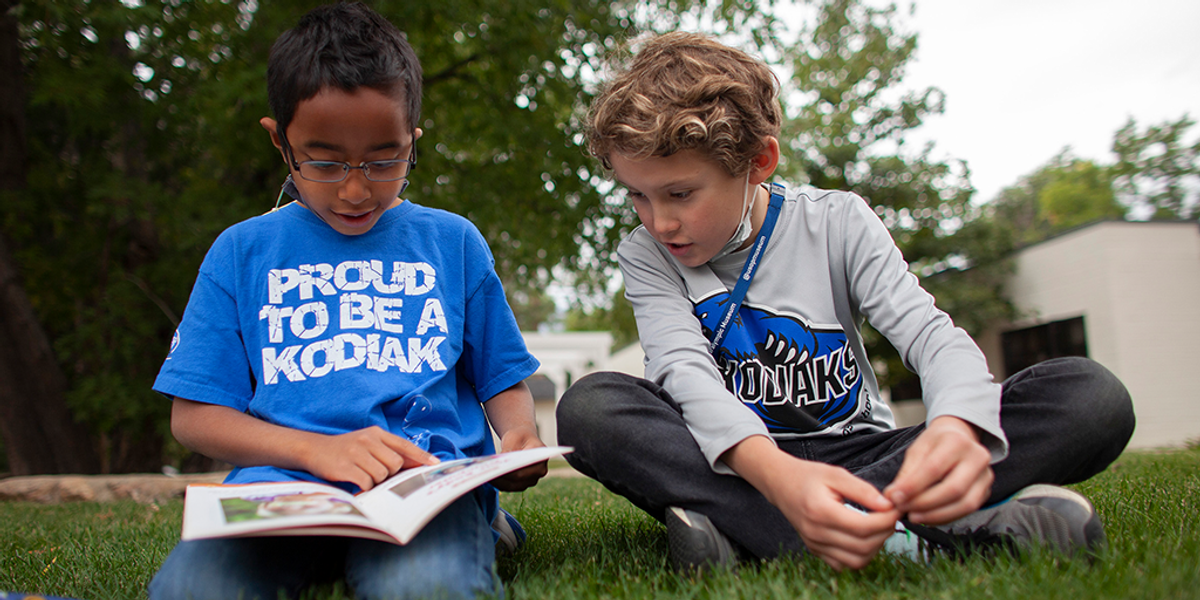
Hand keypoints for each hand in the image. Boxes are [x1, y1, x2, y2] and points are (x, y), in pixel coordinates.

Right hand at [301, 426, 438, 491]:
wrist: (314, 449)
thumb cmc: (346, 449)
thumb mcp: (368, 444)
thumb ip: (390, 451)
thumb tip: (416, 463)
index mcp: (376, 433)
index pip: (404, 445)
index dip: (421, 456)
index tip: (435, 464)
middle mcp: (367, 440)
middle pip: (395, 464)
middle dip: (390, 473)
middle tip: (375, 472)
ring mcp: (356, 453)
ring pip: (381, 475)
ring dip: (375, 481)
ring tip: (363, 475)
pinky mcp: (345, 467)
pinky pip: (367, 482)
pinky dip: (365, 486)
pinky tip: (356, 482)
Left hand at [490, 427, 547, 491]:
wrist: (523, 440)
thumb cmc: (519, 436)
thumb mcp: (513, 437)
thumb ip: (509, 449)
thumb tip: (501, 461)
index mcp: (541, 457)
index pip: (523, 469)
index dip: (507, 471)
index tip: (493, 469)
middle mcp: (540, 471)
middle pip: (517, 479)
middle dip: (500, 477)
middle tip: (485, 473)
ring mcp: (532, 479)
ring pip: (513, 486)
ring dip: (498, 482)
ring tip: (484, 476)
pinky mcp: (523, 484)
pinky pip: (510, 487)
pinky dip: (499, 483)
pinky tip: (489, 478)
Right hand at [725, 436, 898, 570]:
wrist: (781, 484)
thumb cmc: (808, 476)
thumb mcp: (836, 474)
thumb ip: (863, 490)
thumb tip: (888, 505)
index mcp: (821, 511)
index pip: (863, 526)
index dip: (886, 520)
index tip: (896, 508)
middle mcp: (816, 532)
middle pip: (863, 546)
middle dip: (885, 532)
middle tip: (891, 516)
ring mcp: (815, 544)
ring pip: (856, 560)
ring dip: (875, 547)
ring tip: (879, 527)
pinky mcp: (816, 550)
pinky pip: (844, 564)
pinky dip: (860, 555)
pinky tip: (863, 537)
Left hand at [883, 416, 992, 524]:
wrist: (959, 437)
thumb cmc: (937, 443)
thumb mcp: (918, 450)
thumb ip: (907, 473)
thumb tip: (893, 498)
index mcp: (957, 441)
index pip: (934, 469)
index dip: (913, 487)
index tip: (895, 498)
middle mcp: (977, 458)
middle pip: (954, 490)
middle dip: (925, 504)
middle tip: (904, 509)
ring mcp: (985, 476)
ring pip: (965, 504)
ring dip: (936, 515)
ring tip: (914, 516)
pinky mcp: (986, 491)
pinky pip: (967, 510)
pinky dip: (945, 517)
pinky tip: (928, 517)